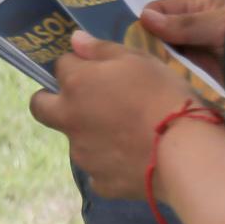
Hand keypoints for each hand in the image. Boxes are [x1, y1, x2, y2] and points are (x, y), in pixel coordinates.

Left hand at [31, 32, 197, 201]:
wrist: (184, 152)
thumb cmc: (162, 95)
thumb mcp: (138, 59)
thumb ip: (100, 49)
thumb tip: (74, 40)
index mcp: (76, 84)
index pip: (60, 65)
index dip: (77, 64)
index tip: (95, 68)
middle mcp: (70, 119)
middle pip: (41, 107)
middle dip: (51, 100)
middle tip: (82, 101)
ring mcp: (83, 154)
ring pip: (74, 139)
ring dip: (88, 132)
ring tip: (126, 132)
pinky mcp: (100, 183)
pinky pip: (97, 169)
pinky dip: (109, 163)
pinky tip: (134, 157)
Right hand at [140, 0, 224, 85]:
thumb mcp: (218, 24)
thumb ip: (183, 24)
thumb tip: (143, 17)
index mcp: (199, 6)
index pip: (163, 9)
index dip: (148, 22)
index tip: (137, 41)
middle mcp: (197, 28)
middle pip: (164, 33)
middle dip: (150, 44)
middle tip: (137, 62)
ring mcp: (201, 51)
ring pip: (171, 53)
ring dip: (160, 61)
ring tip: (144, 74)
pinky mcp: (206, 74)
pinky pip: (182, 71)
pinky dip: (172, 75)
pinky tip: (159, 82)